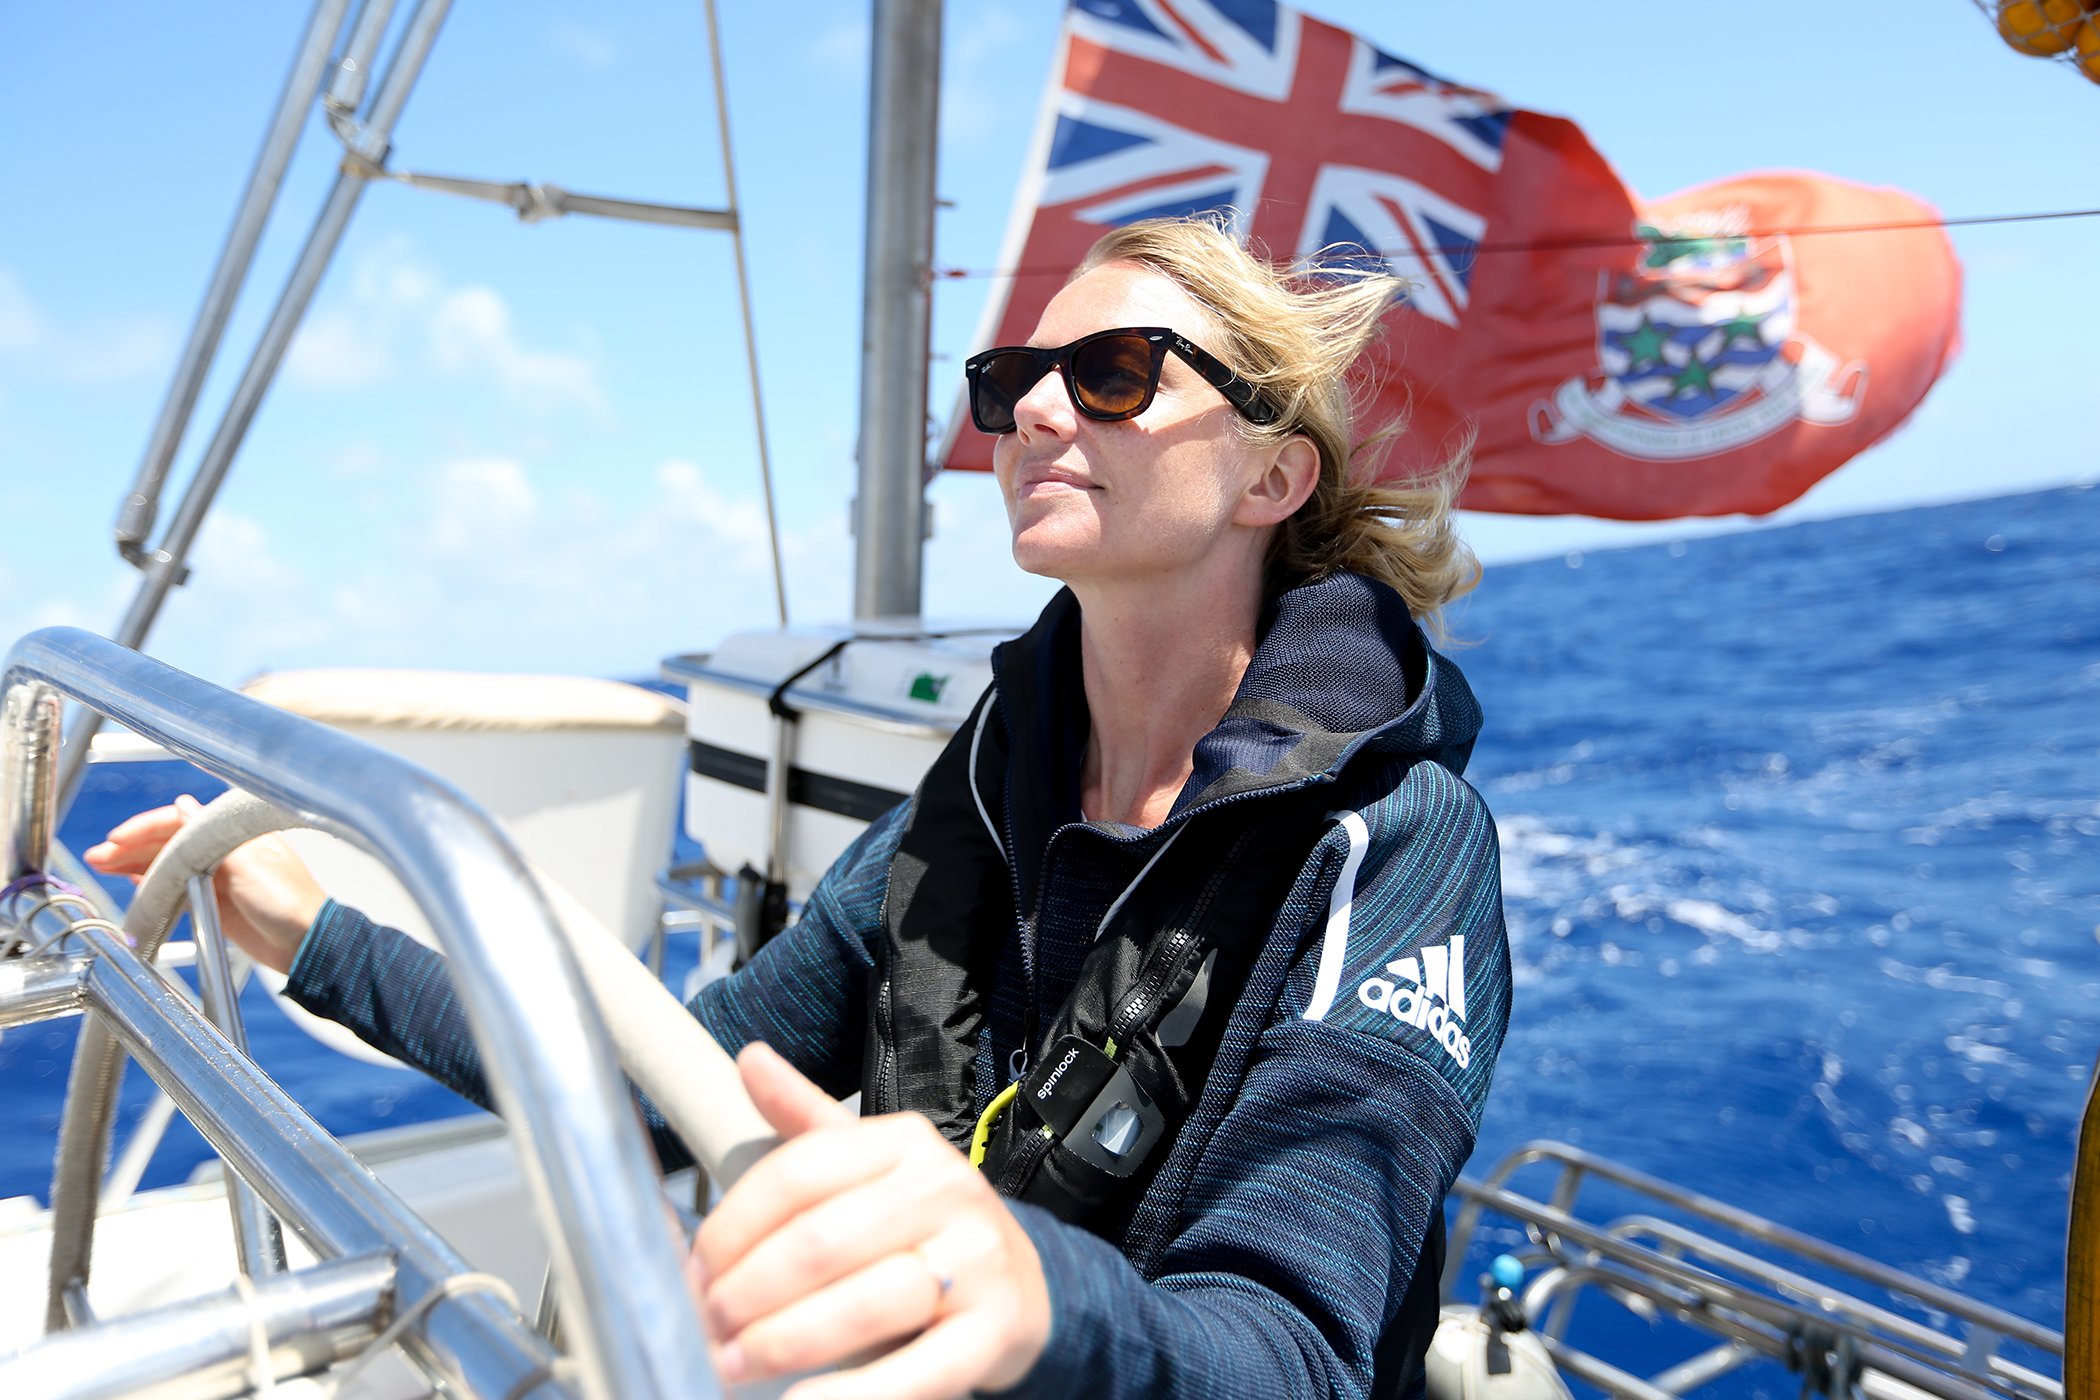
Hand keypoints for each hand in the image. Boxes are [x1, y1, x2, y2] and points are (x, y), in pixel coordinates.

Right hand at [83, 794, 326, 973]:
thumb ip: (213, 838)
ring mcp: (220, 877)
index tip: (118, 838)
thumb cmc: (289, 902)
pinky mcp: (217, 903)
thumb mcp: (249, 865)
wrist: (308, 944)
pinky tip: (134, 883)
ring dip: (137, 864)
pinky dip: (155, 885)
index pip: (182, 822)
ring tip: (104, 866)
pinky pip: (178, 888)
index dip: (147, 828)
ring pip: (170, 864)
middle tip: (99, 855)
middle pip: (171, 842)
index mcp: (237, 834)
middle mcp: (227, 851)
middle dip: (133, 846)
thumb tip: (184, 805)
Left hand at [690, 1043, 1050, 1399]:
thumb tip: (750, 1059)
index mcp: (903, 1143)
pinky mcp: (996, 1330)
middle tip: (706, 1328)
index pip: (798, 1173)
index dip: (731, 1227)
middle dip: (747, 1293)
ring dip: (785, 1343)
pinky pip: (918, 1371)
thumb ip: (805, 1122)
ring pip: (865, 1304)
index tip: (692, 1271)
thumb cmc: (922, 1227)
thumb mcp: (869, 1166)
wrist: (1023, 1284)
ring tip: (734, 1365)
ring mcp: (977, 1261)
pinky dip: (854, 1395)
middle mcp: (945, 1190)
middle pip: (822, 1242)